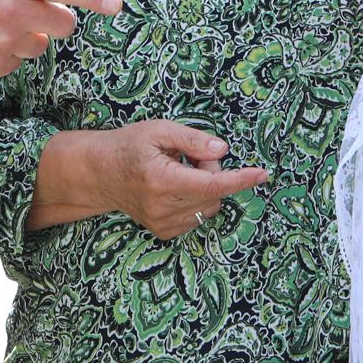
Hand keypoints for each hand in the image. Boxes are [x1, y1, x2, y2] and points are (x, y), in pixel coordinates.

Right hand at [33, 122, 269, 238]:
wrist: (100, 173)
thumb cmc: (129, 146)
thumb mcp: (159, 130)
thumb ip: (193, 140)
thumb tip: (223, 150)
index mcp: (162, 179)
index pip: (211, 185)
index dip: (240, 179)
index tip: (262, 174)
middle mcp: (163, 207)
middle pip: (214, 193)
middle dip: (212, 172)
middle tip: (189, 156)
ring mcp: (163, 224)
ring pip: (210, 206)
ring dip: (205, 188)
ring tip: (179, 172)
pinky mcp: (164, 232)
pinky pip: (198, 216)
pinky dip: (196, 200)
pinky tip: (175, 188)